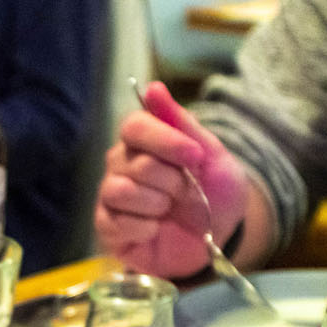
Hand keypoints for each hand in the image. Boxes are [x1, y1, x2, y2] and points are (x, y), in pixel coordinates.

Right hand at [95, 80, 247, 277]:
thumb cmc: (215, 195)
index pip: (134, 126)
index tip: (195, 156)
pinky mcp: (108, 228)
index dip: (164, 140)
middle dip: (170, 181)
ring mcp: (112, 198)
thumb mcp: (212, 156)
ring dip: (155, 203)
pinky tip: (156, 229)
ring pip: (119, 190)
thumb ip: (182, 123)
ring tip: (169, 212)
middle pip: (133, 162)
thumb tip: (153, 87)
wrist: (219, 239)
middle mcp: (122, 165)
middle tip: (186, 193)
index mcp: (144, 143)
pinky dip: (143, 227)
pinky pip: (114, 222)